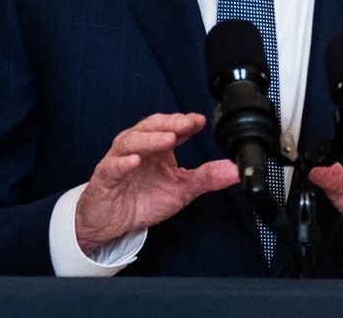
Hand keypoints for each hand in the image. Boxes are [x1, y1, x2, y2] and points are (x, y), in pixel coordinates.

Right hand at [74, 112, 237, 253]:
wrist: (113, 221)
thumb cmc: (143, 199)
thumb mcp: (182, 190)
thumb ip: (208, 178)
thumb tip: (236, 170)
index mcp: (158, 147)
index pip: (172, 127)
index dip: (186, 122)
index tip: (201, 121)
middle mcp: (139, 148)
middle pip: (152, 126)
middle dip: (170, 123)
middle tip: (188, 123)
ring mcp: (121, 160)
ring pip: (132, 141)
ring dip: (150, 139)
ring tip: (167, 139)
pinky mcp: (106, 177)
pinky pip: (113, 166)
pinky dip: (123, 162)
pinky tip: (134, 161)